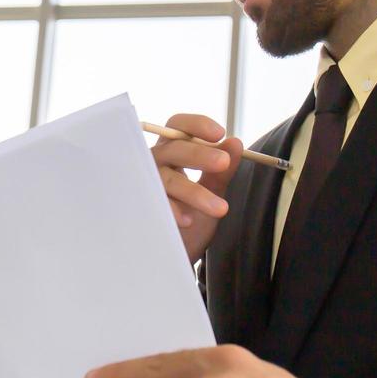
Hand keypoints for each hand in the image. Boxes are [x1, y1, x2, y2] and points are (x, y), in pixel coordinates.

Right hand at [151, 114, 243, 263]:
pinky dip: (172, 211)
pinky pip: (154, 204)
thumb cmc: (191, 217)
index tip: (220, 133)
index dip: (196, 125)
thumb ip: (222, 171)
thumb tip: (236, 143)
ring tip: (220, 208)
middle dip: (200, 154)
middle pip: (173, 148)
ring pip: (167, 179)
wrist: (176, 252)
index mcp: (172, 152)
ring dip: (194, 192)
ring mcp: (145, 185)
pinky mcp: (140, 207)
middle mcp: (155, 163)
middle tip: (224, 163)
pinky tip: (188, 221)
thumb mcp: (212, 193)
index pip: (178, 126)